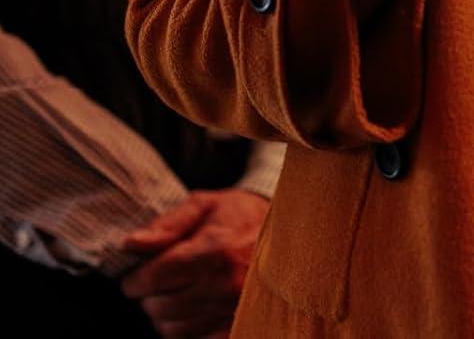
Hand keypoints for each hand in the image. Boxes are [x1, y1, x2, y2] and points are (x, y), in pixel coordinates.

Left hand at [121, 188, 268, 338]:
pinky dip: (185, 328)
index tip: (135, 276)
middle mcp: (224, 284)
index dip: (135, 280)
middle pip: (160, 307)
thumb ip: (167, 224)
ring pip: (173, 329)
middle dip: (150, 296)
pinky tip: (191, 307)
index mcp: (214, 251)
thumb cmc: (238, 215)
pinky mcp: (237, 324)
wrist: (285, 230)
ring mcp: (232, 309)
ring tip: (175, 292)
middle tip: (157, 281)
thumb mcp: (205, 205)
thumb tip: (131, 244)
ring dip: (165, 315)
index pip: (154, 278)